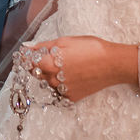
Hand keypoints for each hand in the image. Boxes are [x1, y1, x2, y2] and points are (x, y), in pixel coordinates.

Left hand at [24, 36, 138, 102]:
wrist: (113, 64)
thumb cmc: (90, 48)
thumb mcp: (65, 41)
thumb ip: (43, 46)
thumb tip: (27, 47)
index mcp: (49, 64)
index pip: (28, 62)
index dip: (26, 56)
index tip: (26, 52)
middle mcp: (52, 80)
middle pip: (37, 72)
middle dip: (39, 64)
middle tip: (51, 55)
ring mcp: (62, 91)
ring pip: (48, 82)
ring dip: (50, 74)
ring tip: (66, 64)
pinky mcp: (71, 97)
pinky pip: (59, 90)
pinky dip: (61, 83)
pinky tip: (72, 74)